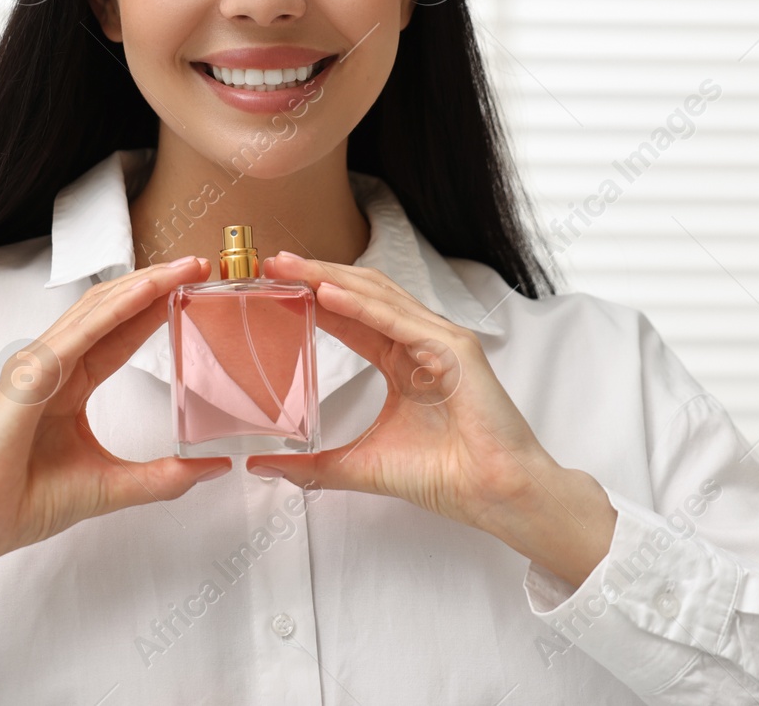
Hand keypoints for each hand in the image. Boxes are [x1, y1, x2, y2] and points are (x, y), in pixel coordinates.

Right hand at [0, 256, 229, 607]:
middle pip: (111, 310)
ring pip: (96, 310)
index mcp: (69, 384)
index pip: (120, 334)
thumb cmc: (28, 502)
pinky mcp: (30, 375)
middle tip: (199, 265)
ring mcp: (38, 366)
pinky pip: (79, 334)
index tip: (194, 289)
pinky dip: (115, 309)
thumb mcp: (113, 484)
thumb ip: (164, 476)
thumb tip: (213, 466)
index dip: (155, 307)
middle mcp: (53, 366)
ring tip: (182, 268)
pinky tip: (146, 292)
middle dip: (156, 284)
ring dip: (142, 285)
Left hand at [249, 252, 616, 587]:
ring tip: (292, 269)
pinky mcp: (455, 350)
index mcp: (402, 361)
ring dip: (332, 278)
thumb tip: (263, 467)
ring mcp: (440, 341)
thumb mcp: (361, 465)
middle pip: (361, 295)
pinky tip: (328, 293)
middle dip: (316, 275)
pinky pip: (400, 321)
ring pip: (379, 297)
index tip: (273, 286)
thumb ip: (312, 465)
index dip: (313, 297)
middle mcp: (420, 343)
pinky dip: (362, 305)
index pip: (351, 317)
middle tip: (273, 264)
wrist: (494, 495)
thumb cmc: (445, 476)